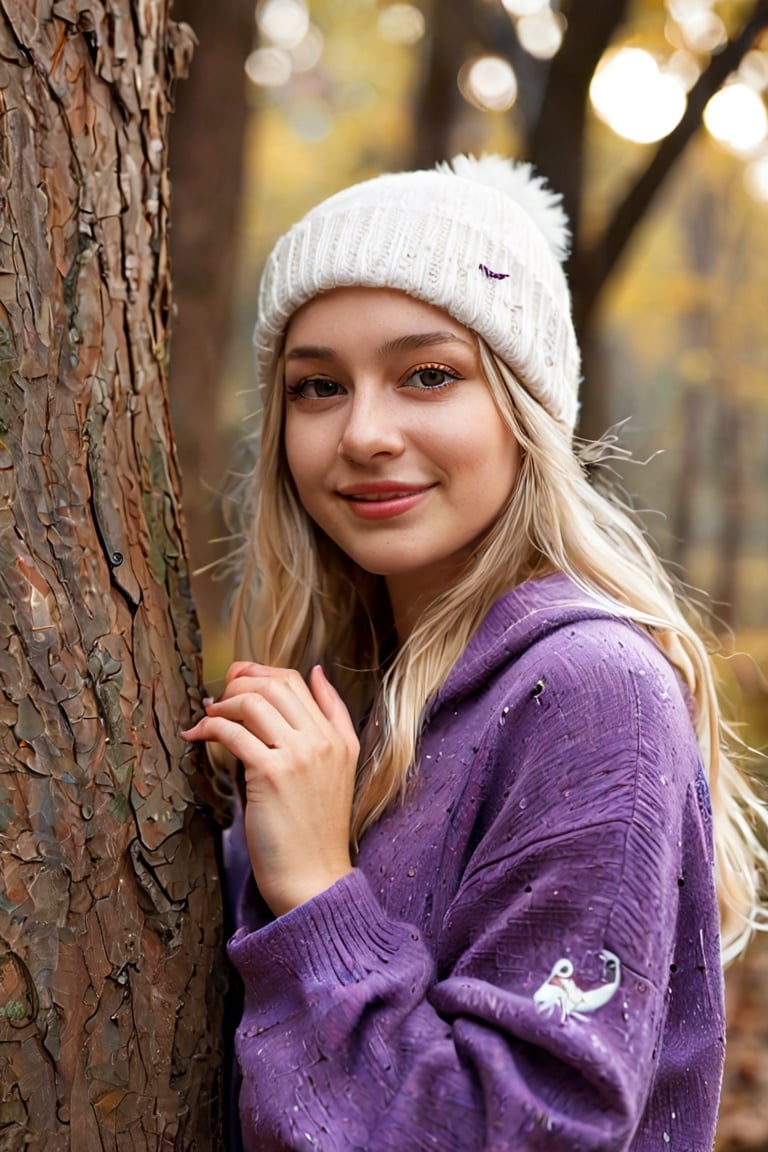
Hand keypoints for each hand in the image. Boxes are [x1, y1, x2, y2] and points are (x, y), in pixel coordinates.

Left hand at [182, 662, 358, 915]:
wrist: (314, 878)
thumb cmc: (316, 831)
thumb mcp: (337, 768)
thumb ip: (332, 721)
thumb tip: (317, 671)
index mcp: (339, 738)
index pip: (299, 681)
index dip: (263, 671)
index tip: (238, 677)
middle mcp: (322, 741)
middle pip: (276, 685)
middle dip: (239, 681)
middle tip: (217, 695)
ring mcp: (299, 756)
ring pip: (254, 702)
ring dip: (223, 702)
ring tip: (207, 716)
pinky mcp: (271, 774)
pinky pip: (233, 733)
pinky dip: (209, 727)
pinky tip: (196, 736)